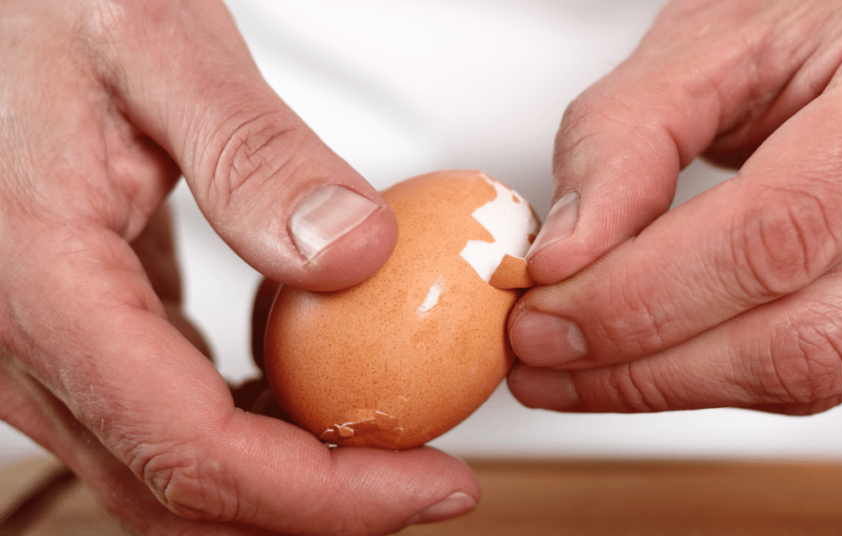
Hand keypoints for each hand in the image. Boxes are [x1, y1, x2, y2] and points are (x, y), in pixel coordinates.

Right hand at [0, 1, 476, 533]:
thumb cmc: (46, 8)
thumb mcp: (157, 45)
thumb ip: (252, 154)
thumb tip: (356, 254)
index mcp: (39, 286)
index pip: (196, 451)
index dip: (328, 496)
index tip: (433, 483)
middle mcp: (20, 343)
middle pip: (181, 494)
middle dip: (319, 509)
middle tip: (431, 480)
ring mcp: (38, 349)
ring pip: (169, 472)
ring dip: (287, 479)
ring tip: (391, 440)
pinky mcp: (68, 334)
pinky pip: (161, 420)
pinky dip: (251, 430)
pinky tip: (315, 391)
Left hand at [509, 0, 841, 415]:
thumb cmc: (838, 11)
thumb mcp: (718, 35)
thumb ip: (626, 136)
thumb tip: (565, 257)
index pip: (777, 231)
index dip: (643, 294)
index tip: (546, 310)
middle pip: (804, 333)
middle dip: (646, 365)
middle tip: (543, 353)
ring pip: (819, 374)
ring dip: (672, 387)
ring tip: (574, 368)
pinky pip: (830, 374)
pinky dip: (720, 378)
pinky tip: (649, 362)